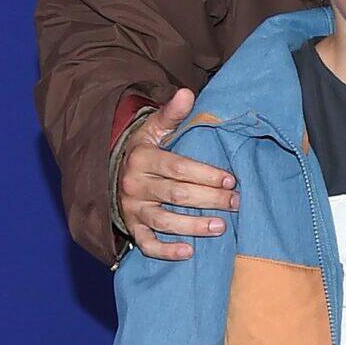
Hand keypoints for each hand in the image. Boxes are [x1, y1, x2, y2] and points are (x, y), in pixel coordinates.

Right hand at [117, 89, 238, 260]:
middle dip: (209, 199)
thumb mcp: (153, 129)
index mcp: (143, 158)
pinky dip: (166, 251)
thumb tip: (187, 92)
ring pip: (164, 220)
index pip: (178, 167)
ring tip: (221, 227)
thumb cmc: (144, 150)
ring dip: (193, 226)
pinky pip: (146, 243)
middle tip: (235, 203)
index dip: (206, 174)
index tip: (231, 179)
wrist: (109, 173)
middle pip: (176, 194)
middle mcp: (135, 184)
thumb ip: (171, 114)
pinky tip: (188, 252)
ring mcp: (132, 208)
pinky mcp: (130, 227)